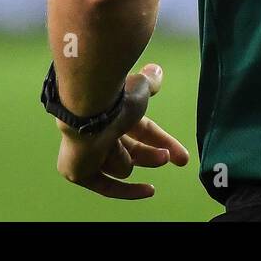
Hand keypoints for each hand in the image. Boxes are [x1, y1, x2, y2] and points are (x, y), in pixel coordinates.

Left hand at [55, 63, 191, 198]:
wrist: (90, 112)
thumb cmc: (115, 98)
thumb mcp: (140, 88)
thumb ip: (149, 82)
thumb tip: (155, 70)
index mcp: (110, 113)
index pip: (141, 131)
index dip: (161, 141)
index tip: (182, 156)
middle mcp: (97, 134)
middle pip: (134, 152)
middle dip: (152, 156)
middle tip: (168, 158)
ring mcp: (86, 156)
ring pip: (121, 166)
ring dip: (122, 155)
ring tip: (112, 139)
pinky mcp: (78, 173)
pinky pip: (107, 187)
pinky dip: (127, 190)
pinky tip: (149, 190)